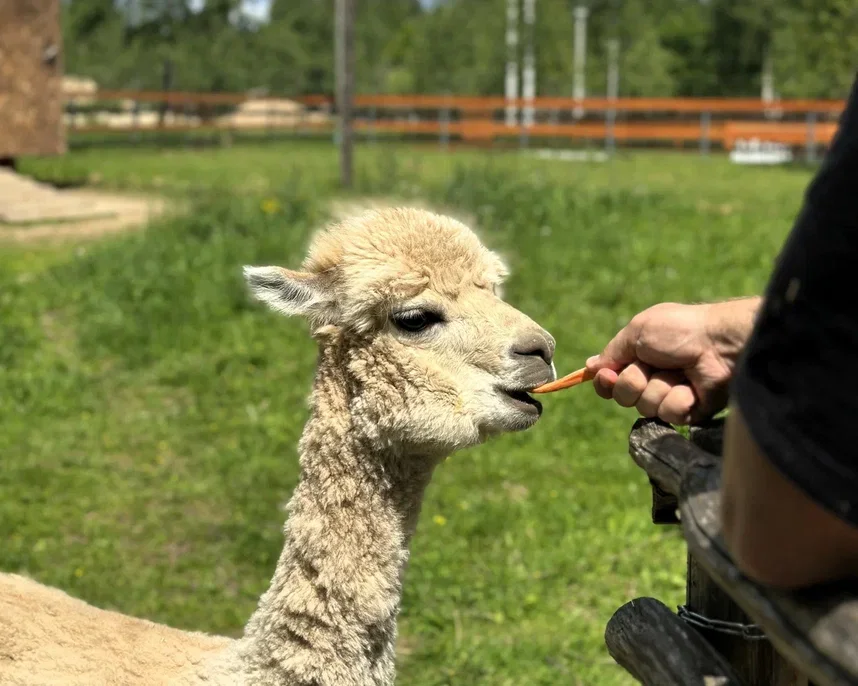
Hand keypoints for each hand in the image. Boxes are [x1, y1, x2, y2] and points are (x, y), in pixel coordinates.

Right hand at [585, 298, 760, 423]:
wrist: (720, 343)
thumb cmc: (679, 330)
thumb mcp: (638, 331)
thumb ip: (612, 352)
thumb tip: (590, 366)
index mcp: (639, 357)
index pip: (611, 381)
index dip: (606, 382)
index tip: (609, 376)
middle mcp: (652, 378)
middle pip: (623, 396)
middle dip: (634, 382)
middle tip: (652, 366)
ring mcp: (670, 395)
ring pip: (646, 407)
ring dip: (659, 388)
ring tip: (680, 373)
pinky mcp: (688, 411)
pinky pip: (669, 415)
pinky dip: (678, 399)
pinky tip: (692, 387)